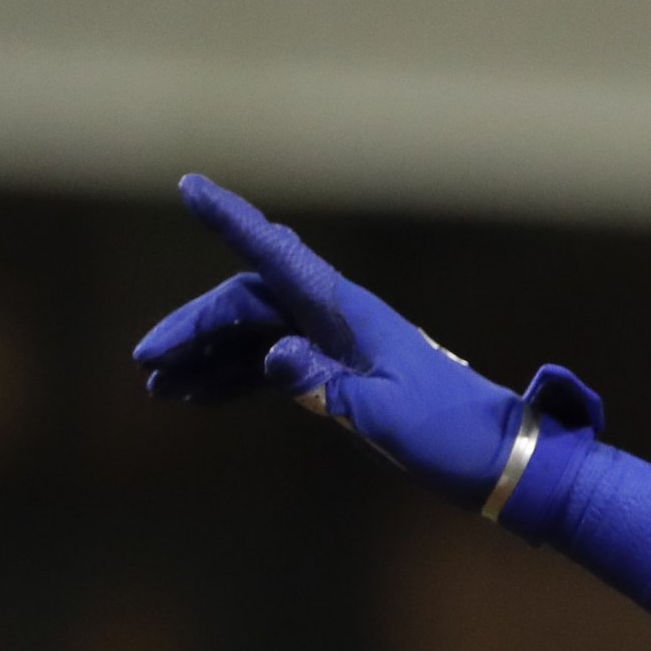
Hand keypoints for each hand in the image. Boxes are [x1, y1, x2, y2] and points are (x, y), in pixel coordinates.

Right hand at [131, 174, 601, 511]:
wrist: (504, 464)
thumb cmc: (454, 438)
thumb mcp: (387, 417)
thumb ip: (328, 386)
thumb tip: (274, 355)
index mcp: (351, 315)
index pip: (278, 258)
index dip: (232, 221)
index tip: (189, 187)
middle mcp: (341, 322)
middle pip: (250, 304)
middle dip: (195, 328)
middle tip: (147, 365)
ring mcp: (341, 349)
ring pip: (257, 338)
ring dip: (207, 359)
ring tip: (160, 391)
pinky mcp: (344, 380)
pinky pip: (277, 368)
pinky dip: (237, 380)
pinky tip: (199, 399)